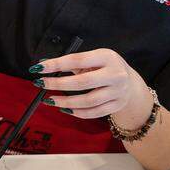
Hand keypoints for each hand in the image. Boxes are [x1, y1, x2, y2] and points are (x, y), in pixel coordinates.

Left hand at [35, 48, 153, 125]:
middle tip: (41, 84)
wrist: (130, 83)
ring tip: (49, 100)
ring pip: (88, 100)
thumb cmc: (104, 68)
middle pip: (83, 82)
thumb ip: (72, 63)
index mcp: (107, 57)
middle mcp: (115, 74)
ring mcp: (118, 92)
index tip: (38, 67)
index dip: (57, 64)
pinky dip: (77, 112)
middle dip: (58, 84)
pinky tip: (65, 109)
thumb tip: (44, 65)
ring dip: (65, 101)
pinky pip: (94, 112)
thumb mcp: (94, 59)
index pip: (78, 60)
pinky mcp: (117, 105)